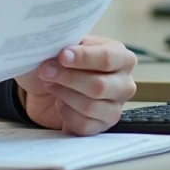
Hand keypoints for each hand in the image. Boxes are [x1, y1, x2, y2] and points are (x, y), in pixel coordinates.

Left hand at [15, 36, 136, 134]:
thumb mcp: (64, 45)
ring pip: (90, 106)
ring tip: (50, 84)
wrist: (49, 85)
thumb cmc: (61, 60)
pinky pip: (84, 124)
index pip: (107, 58)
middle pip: (99, 86)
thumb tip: (57, 48)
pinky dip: (65, 113)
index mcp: (121, 56)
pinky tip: (59, 103)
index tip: (62, 56)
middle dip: (68, 78)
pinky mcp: (102, 126)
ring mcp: (115, 108)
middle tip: (46, 71)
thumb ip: (64, 43)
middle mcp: (124, 83)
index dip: (82, 58)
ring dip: (63, 94)